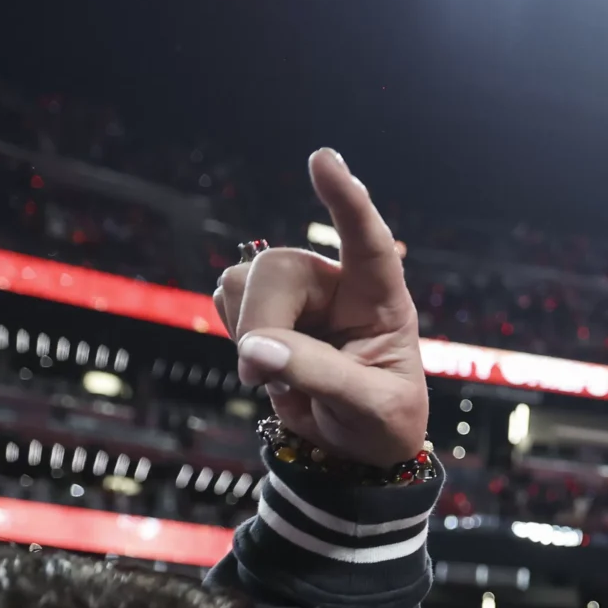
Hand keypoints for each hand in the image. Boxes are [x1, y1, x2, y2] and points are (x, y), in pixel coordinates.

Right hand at [211, 149, 428, 467]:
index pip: (367, 242)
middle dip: (261, 322)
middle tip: (264, 374)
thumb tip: (255, 347)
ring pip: (244, 280)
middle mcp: (338, 287)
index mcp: (382, 300)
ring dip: (246, 331)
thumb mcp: (369, 408)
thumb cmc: (382, 424)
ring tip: (278, 376)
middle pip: (277, 269)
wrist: (353, 449)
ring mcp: (298, 296)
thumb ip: (318, 375)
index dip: (347, 201)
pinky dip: (233, 330)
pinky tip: (263, 359)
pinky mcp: (264, 310)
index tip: (324, 159)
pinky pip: (225, 298)